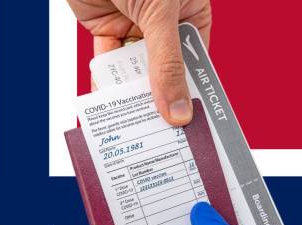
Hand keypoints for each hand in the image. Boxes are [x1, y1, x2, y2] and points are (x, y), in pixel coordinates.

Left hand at [67, 0, 211, 126]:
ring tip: (133, 126)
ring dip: (131, 93)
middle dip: (160, 98)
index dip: (193, 92)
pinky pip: (108, 61)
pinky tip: (108, 102)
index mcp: (190, 14)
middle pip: (165, 70)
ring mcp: (135, 25)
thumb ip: (167, 64)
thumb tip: (178, 111)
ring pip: (135, 69)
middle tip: (160, 135)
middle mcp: (165, 23)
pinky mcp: (107, 26)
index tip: (192, 126)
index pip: (195, 61)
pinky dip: (105, 79)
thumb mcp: (159, 14)